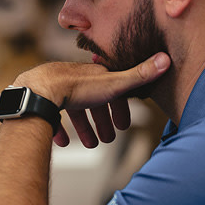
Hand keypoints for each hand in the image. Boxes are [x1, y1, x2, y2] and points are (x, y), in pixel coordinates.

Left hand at [18, 52, 169, 148]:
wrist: (38, 90)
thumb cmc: (76, 87)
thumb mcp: (113, 83)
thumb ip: (139, 75)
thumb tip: (166, 58)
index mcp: (95, 76)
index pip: (112, 90)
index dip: (120, 107)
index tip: (124, 125)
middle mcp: (76, 79)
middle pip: (93, 102)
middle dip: (102, 121)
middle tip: (108, 140)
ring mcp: (57, 89)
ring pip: (74, 109)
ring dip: (84, 128)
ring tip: (91, 145)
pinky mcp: (42, 100)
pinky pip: (51, 115)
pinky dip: (59, 129)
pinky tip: (63, 142)